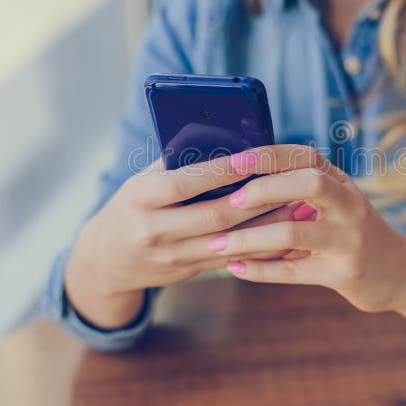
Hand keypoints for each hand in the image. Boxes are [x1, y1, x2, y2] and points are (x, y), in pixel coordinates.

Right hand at [64, 154, 297, 328]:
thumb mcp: (141, 181)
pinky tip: (287, 233)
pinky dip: (261, 247)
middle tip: (289, 182)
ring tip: (299, 207)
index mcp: (141, 200)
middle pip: (214, 217)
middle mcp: (155, 231)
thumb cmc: (131, 207)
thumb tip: (220, 135)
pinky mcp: (189, 270)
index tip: (252, 156)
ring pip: (230, 243)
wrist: (106, 260)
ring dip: (268, 226)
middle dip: (256, 200)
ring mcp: (173, 256)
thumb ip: (176, 163)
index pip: (183, 184)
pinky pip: (233, 260)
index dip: (219, 171)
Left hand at [207, 145, 405, 313]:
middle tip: (229, 203)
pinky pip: (294, 272)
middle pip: (309, 183)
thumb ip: (298, 190)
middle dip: (264, 189)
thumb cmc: (351, 232)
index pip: (304, 156)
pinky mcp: (343, 274)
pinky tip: (235, 268)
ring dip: (250, 239)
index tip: (234, 160)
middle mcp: (349, 204)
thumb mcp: (335, 202)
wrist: (400, 273)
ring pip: (294, 233)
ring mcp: (349, 240)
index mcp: (340, 181)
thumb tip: (236, 180)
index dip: (269, 156)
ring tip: (217, 244)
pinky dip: (260, 271)